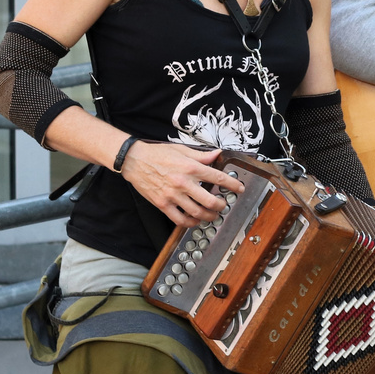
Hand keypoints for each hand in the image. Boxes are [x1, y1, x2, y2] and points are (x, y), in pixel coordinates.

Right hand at [120, 142, 245, 227]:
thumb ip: (202, 155)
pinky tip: (195, 220)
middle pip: (209, 201)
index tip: (240, 189)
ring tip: (213, 215)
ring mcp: (173, 195)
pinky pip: (179, 219)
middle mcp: (184, 183)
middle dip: (221, 205)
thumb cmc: (158, 154)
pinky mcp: (163, 204)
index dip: (233, 185)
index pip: (218, 178)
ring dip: (209, 216)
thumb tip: (218, 155)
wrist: (134, 160)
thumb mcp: (182, 150)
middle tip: (224, 205)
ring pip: (196, 212)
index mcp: (191, 168)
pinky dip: (190, 223)